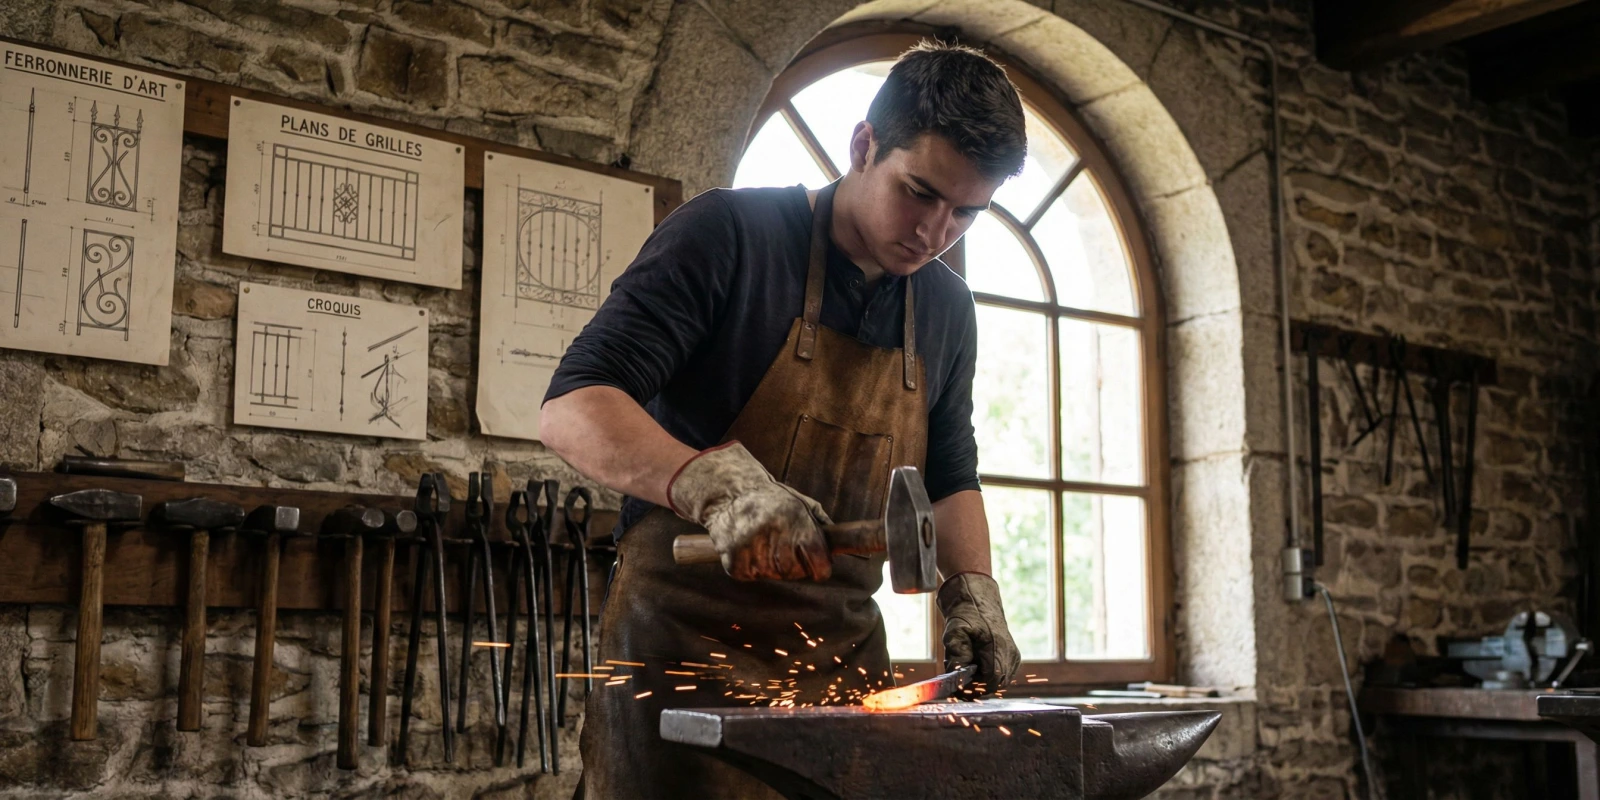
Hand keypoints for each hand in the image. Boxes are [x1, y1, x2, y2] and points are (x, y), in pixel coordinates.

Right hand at [667, 442, 832, 580]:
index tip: (816, 562)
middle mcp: (774, 536)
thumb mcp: (801, 503)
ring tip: (764, 542)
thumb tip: (841, 545)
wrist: (728, 493)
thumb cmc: (770, 499)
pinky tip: (749, 546)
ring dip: (773, 564)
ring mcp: (752, 551)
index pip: (820, 565)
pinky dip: (753, 566)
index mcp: (795, 521)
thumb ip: (822, 524)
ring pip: (775, 575)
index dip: (820, 566)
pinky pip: (754, 576)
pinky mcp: (734, 563)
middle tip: (784, 546)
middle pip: (797, 573)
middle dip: (796, 564)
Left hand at [938, 572, 1019, 692]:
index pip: (992, 680)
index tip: (959, 688)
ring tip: (968, 668)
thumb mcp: (954, 633)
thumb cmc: (965, 616)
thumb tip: (957, 676)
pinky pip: (1002, 676)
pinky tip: (976, 664)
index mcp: (998, 646)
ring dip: (982, 681)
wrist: (979, 602)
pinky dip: (988, 675)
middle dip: (977, 686)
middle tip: (959, 680)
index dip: (975, 688)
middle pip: (996, 685)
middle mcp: (1010, 653)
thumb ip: (955, 655)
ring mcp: (1014, 656)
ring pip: (999, 682)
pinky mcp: (1014, 658)